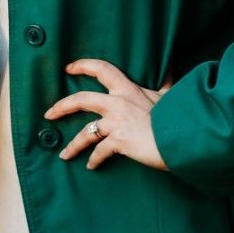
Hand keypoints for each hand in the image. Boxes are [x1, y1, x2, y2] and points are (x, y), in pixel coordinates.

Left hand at [45, 59, 169, 171]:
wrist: (184, 134)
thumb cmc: (178, 115)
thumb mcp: (170, 96)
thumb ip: (165, 86)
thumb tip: (170, 70)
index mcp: (129, 89)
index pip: (103, 70)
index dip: (83, 65)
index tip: (69, 67)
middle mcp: (118, 102)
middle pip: (81, 99)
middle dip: (62, 106)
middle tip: (49, 114)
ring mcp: (117, 122)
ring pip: (85, 131)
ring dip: (73, 145)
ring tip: (64, 155)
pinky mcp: (119, 141)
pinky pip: (100, 151)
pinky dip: (95, 160)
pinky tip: (92, 166)